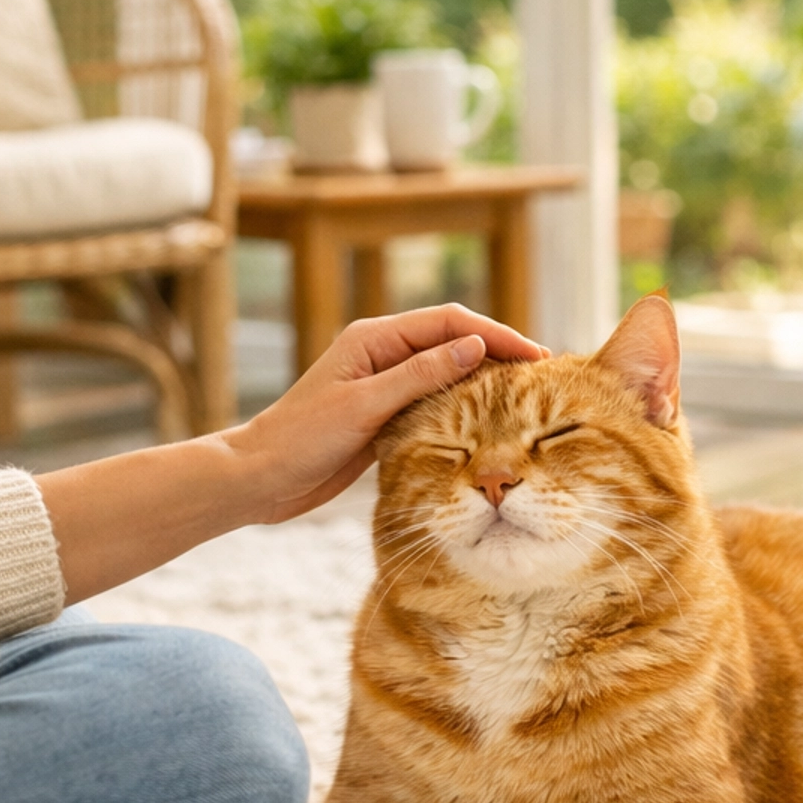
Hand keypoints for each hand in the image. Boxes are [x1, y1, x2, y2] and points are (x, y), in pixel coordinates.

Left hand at [225, 305, 546, 524]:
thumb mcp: (366, 406)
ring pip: (446, 372)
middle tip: (542, 376)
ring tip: (525, 396)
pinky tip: (487, 421)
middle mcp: (381, 354)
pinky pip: (432, 400)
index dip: (494, 334)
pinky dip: (462, 405)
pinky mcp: (383, 414)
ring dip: (483, 379)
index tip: (534, 356)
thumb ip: (421, 375)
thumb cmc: (302, 439)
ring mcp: (382, 384)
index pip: (448, 323)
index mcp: (374, 339)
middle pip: (452, 341)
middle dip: (497, 352)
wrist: (260, 479)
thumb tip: (474, 345)